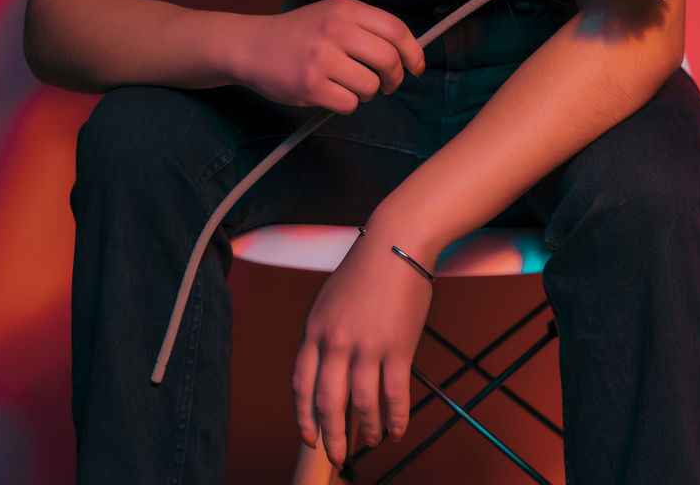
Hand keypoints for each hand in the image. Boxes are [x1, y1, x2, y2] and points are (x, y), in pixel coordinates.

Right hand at [238, 0, 424, 113]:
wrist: (252, 46)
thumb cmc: (299, 33)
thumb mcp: (332, 14)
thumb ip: (366, 27)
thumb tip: (407, 53)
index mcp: (345, 9)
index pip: (396, 30)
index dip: (413, 52)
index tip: (416, 67)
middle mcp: (335, 30)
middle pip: (389, 60)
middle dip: (394, 78)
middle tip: (387, 84)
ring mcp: (322, 58)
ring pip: (370, 86)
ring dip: (367, 92)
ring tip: (349, 85)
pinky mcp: (310, 85)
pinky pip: (348, 104)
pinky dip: (345, 103)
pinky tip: (330, 92)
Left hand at [292, 224, 433, 467]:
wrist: (396, 243)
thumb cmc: (366, 268)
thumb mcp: (330, 299)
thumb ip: (325, 334)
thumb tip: (327, 371)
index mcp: (315, 329)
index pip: (301, 384)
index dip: (304, 416)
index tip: (309, 436)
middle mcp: (336, 341)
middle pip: (327, 402)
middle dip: (331, 436)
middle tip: (338, 456)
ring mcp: (367, 346)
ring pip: (361, 405)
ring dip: (367, 429)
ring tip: (373, 440)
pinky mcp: (397, 347)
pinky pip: (395, 395)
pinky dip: (396, 418)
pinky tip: (398, 429)